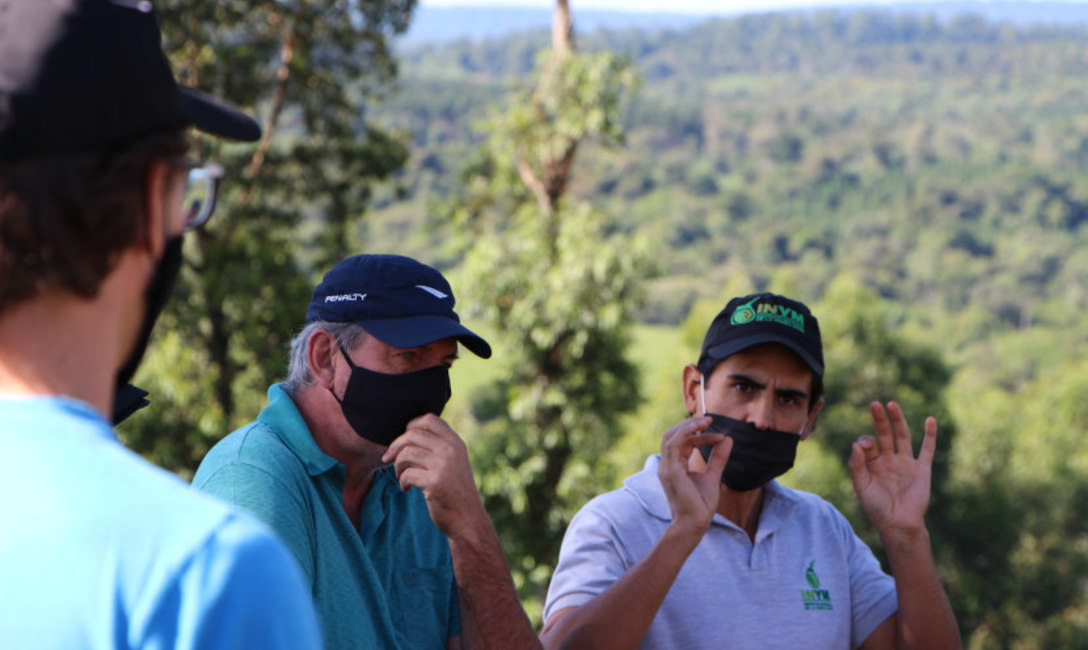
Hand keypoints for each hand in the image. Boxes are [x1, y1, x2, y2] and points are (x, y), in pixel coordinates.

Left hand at [382, 413, 486, 539]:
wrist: (468, 520)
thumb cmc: (455, 491)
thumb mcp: (454, 463)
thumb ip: (439, 447)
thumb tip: (407, 436)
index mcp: (456, 443)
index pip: (429, 419)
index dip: (411, 427)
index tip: (404, 443)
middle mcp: (451, 450)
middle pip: (413, 434)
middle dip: (395, 446)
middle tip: (389, 459)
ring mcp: (444, 465)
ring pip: (407, 453)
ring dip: (397, 465)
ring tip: (401, 476)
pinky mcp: (435, 483)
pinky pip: (407, 474)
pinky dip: (402, 482)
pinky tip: (406, 489)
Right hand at [657, 415, 731, 540]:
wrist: (695, 525)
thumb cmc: (700, 505)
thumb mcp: (713, 476)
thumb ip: (718, 458)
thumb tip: (727, 439)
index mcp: (674, 466)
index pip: (683, 442)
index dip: (700, 435)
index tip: (719, 435)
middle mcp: (667, 465)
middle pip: (672, 435)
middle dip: (690, 425)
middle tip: (709, 419)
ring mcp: (666, 468)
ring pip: (671, 436)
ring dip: (689, 426)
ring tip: (707, 421)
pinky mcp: (671, 471)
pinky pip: (674, 444)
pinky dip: (686, 433)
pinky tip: (701, 429)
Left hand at [848, 401, 936, 537]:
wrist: (898, 524)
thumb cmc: (876, 507)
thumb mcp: (861, 486)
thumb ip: (857, 465)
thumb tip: (856, 443)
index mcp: (873, 463)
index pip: (868, 444)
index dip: (866, 441)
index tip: (866, 446)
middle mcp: (889, 460)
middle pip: (885, 434)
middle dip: (880, 420)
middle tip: (875, 404)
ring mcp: (906, 463)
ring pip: (902, 437)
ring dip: (898, 421)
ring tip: (892, 404)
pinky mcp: (922, 469)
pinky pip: (927, 450)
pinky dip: (930, 435)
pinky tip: (930, 420)